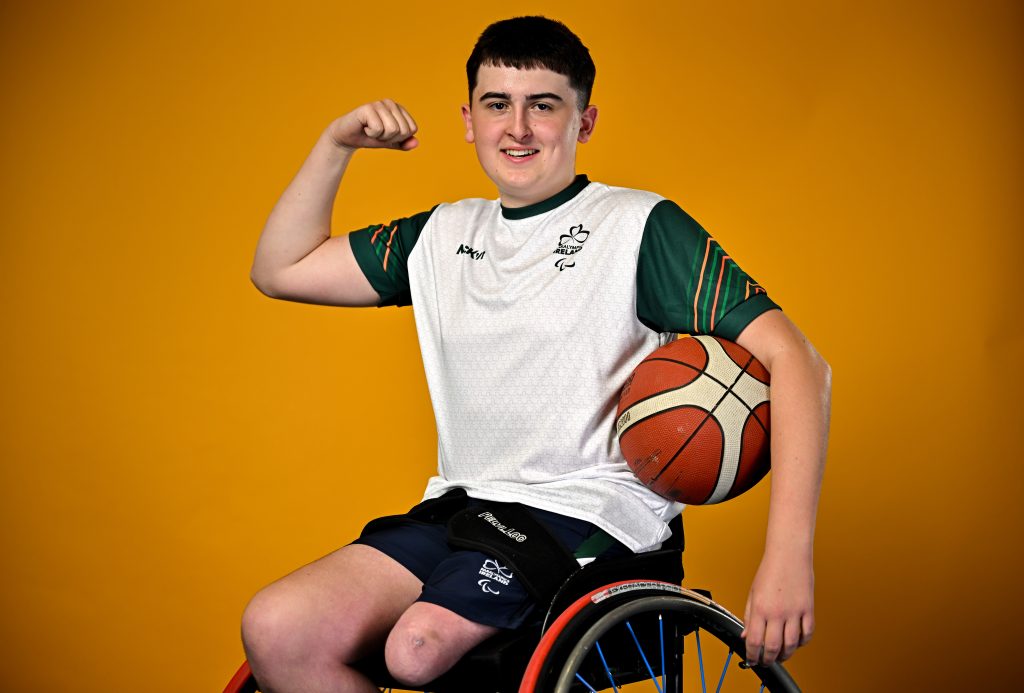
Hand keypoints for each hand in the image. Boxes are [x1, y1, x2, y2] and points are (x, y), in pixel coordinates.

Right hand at [327, 100, 418, 152]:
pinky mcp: (367, 108)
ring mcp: (379, 104)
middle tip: (377, 133)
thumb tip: (416, 142)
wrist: (348, 138)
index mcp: (399, 109)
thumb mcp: (391, 143)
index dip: (399, 138)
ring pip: (393, 129)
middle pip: (403, 130)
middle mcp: (391, 103)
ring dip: (380, 137)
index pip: (412, 129)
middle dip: (390, 138)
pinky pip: (379, 129)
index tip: (386, 134)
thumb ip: (404, 143)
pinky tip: (364, 128)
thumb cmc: (370, 137)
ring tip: (370, 130)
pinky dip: (371, 134)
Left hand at [741, 548, 813, 665]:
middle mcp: (777, 612)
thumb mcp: (753, 593)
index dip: (752, 655)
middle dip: (768, 659)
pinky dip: (802, 643)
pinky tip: (796, 642)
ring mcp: (794, 612)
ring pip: (792, 644)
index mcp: (760, 608)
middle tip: (766, 661)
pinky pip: (807, 633)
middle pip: (773, 647)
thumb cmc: (770, 570)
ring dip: (786, 654)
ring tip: (780, 655)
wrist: (788, 554)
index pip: (754, 641)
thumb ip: (749, 616)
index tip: (751, 659)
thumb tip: (746, 635)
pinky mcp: (808, 609)